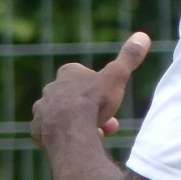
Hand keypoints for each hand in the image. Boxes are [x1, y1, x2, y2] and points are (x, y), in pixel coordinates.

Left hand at [32, 32, 151, 146]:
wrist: (70, 132)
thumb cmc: (93, 102)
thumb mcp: (117, 76)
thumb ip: (129, 57)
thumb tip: (143, 36)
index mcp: (67, 74)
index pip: (83, 75)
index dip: (100, 88)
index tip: (111, 99)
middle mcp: (51, 89)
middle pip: (75, 98)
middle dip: (92, 110)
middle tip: (109, 124)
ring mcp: (42, 110)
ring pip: (63, 116)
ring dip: (78, 124)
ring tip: (94, 135)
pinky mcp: (37, 130)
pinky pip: (50, 133)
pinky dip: (63, 138)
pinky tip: (76, 143)